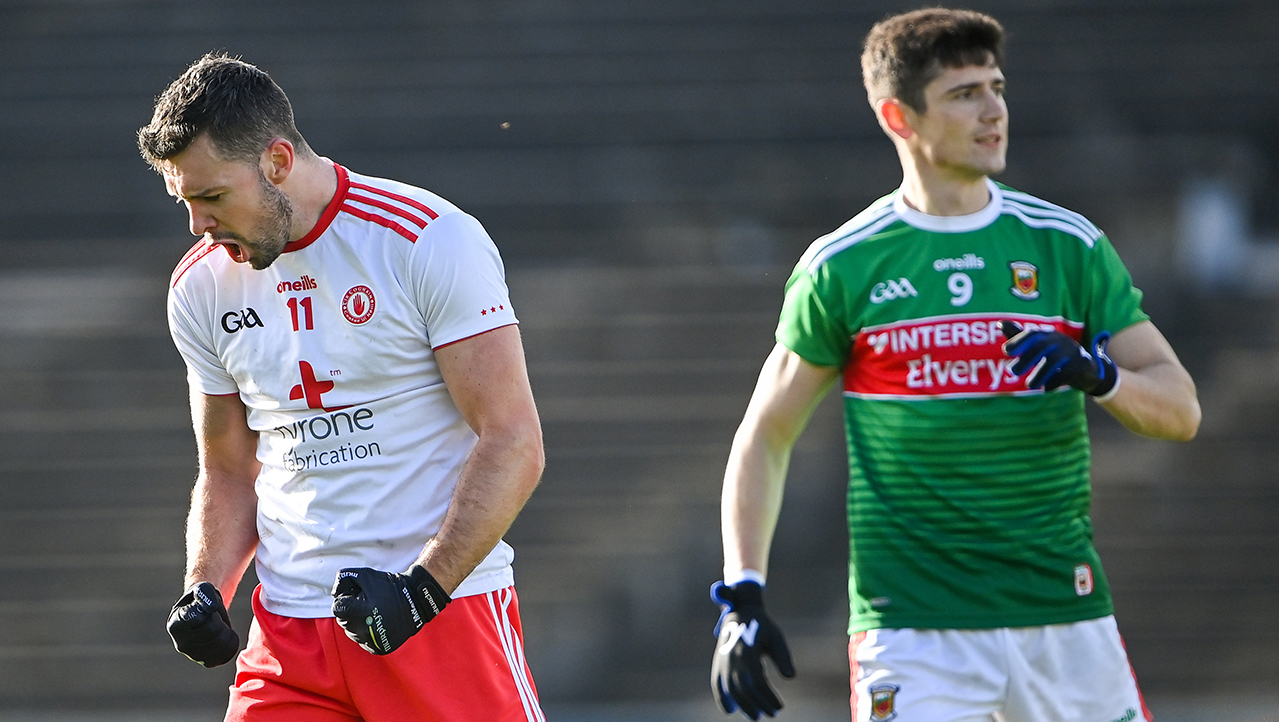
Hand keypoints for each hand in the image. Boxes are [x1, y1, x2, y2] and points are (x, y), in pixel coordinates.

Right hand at [167, 582, 239, 666]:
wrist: (205, 613)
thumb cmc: (202, 599)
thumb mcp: (202, 589)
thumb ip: (204, 593)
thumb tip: (210, 607)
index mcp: (175, 624)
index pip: (199, 618)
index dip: (209, 612)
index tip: (206, 609)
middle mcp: (181, 643)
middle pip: (212, 631)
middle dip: (219, 620)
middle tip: (216, 617)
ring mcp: (193, 655)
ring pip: (220, 644)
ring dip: (226, 631)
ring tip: (221, 626)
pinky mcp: (205, 661)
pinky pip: (224, 655)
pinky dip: (230, 644)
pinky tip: (225, 636)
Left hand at [331, 565, 450, 654]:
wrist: (416, 601)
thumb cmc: (389, 587)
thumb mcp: (366, 575)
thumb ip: (345, 578)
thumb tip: (334, 592)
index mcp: (358, 612)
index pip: (337, 608)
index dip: (346, 600)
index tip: (358, 597)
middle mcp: (363, 629)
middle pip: (344, 621)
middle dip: (351, 611)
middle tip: (368, 603)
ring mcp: (371, 641)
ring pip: (352, 632)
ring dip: (358, 623)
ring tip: (374, 613)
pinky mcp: (378, 648)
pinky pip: (364, 641)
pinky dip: (368, 633)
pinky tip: (378, 623)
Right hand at [710, 581, 794, 718]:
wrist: (740, 613)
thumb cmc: (763, 628)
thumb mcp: (776, 638)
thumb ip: (783, 657)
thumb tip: (790, 676)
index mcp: (747, 651)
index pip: (757, 681)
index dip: (768, 696)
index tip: (780, 707)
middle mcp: (732, 657)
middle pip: (743, 688)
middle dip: (757, 704)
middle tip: (772, 714)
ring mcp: (723, 661)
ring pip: (729, 689)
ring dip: (742, 705)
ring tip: (755, 715)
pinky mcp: (718, 663)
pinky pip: (716, 684)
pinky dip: (721, 698)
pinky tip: (729, 711)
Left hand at [1001, 320, 1117, 396]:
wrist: (1087, 369)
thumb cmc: (1055, 356)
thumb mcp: (1039, 347)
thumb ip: (1020, 337)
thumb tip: (1001, 323)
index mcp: (1047, 335)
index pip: (1032, 334)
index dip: (1018, 341)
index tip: (1005, 351)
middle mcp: (1060, 341)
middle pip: (1041, 347)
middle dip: (1026, 359)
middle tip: (1012, 371)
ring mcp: (1072, 351)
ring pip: (1053, 361)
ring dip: (1039, 374)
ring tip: (1029, 386)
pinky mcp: (1082, 364)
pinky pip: (1067, 372)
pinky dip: (1055, 381)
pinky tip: (1045, 389)